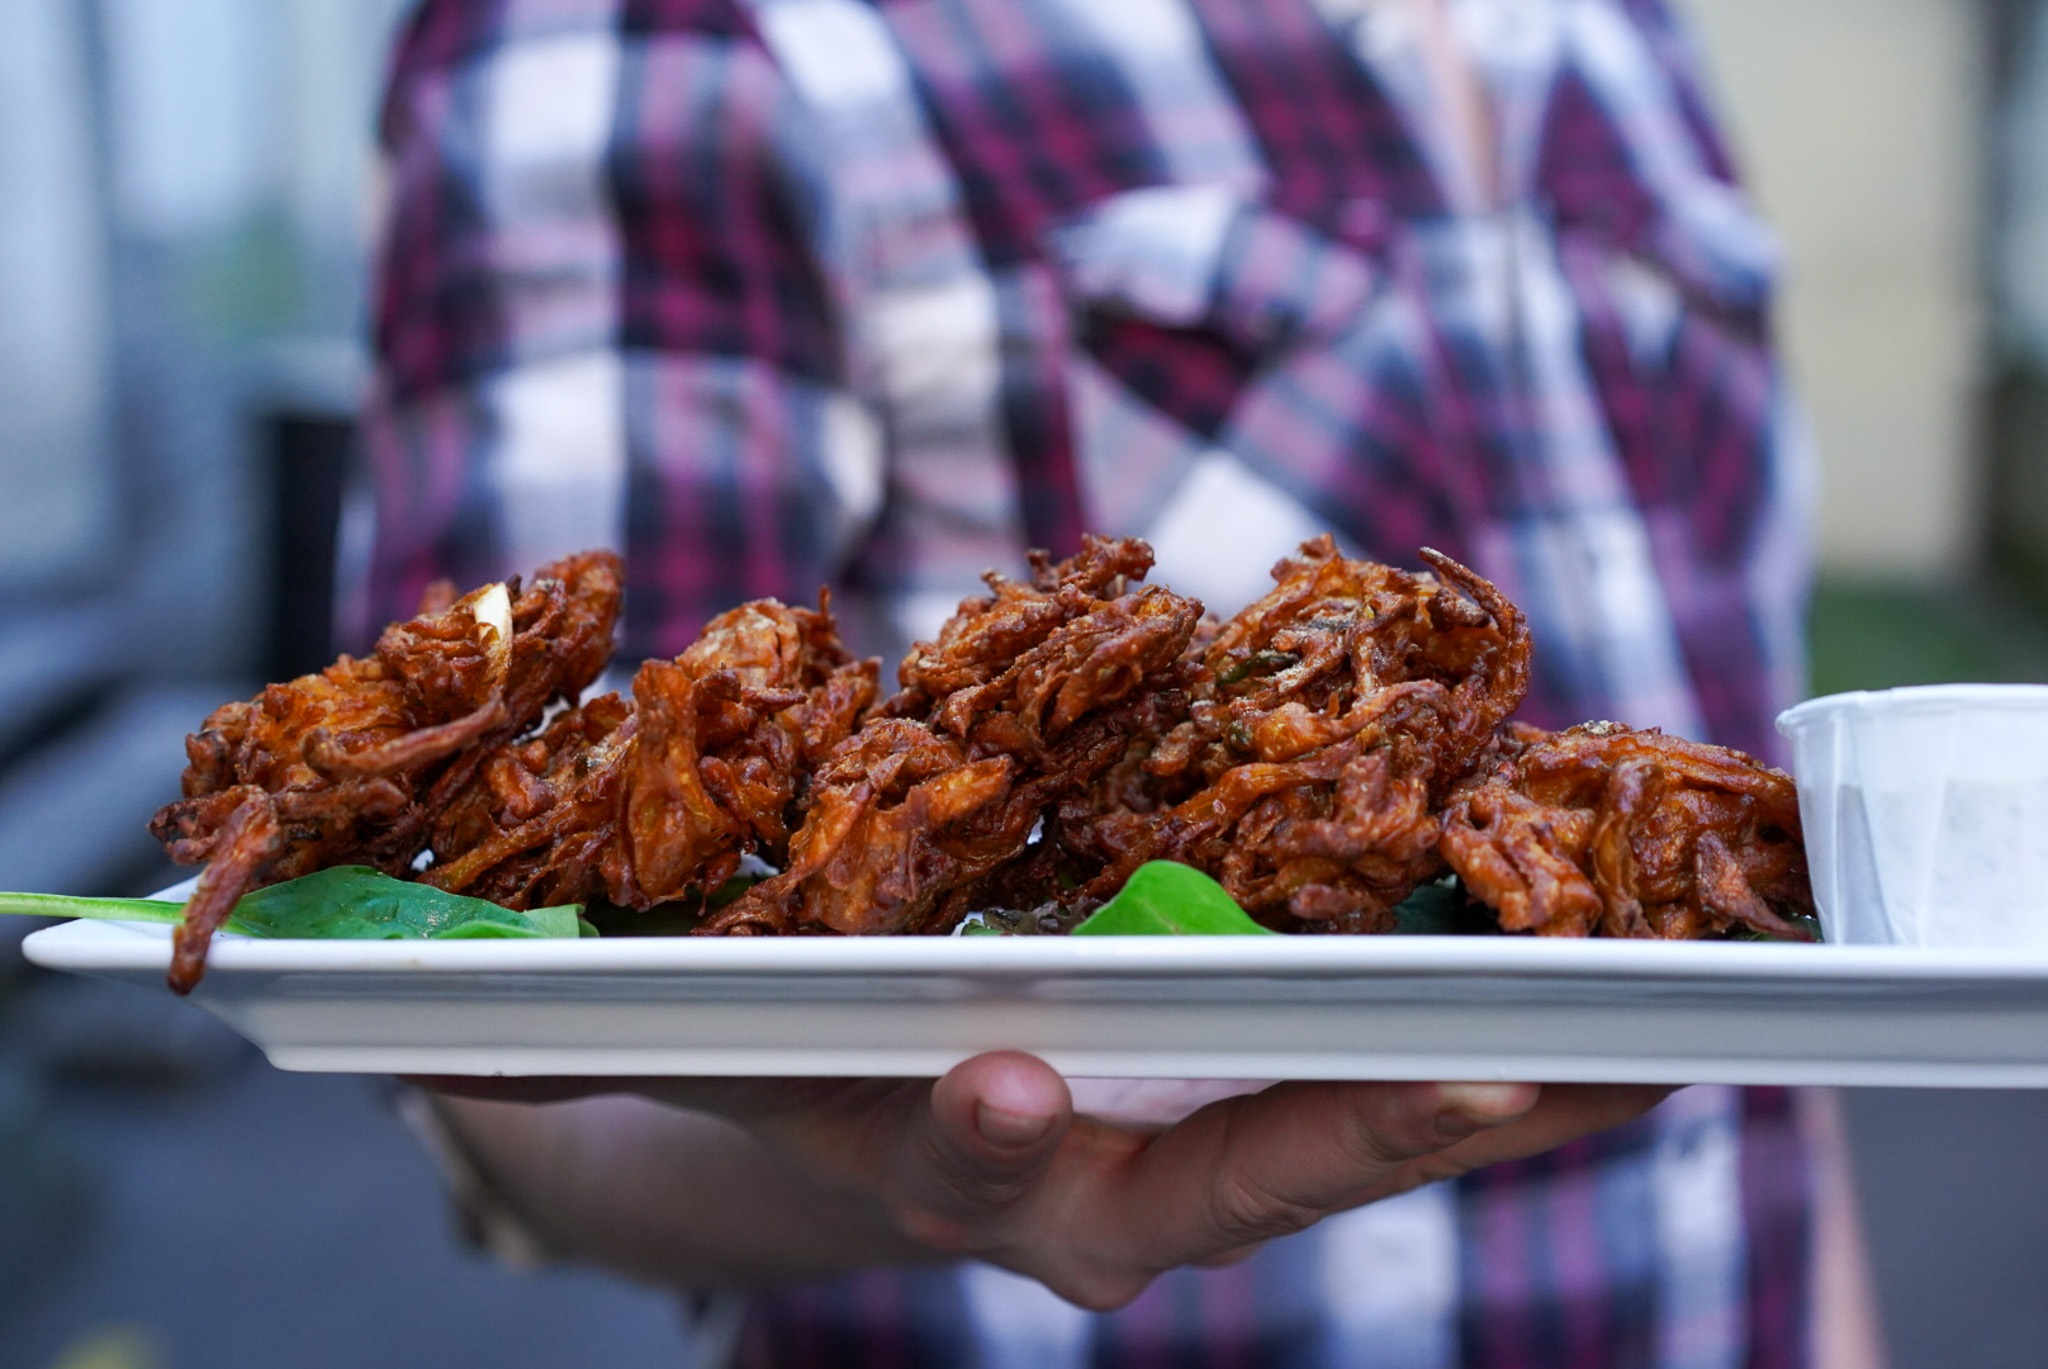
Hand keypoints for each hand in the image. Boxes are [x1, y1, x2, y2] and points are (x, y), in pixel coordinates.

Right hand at [427, 1058, 1670, 1309]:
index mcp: (959, 1171)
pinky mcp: (1282, 1063)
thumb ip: (577, 1053)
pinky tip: (1622, 961)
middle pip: (1243, 1173)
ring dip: (1509, 1082)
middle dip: (1365, 1134)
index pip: (979, 1168)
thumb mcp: (688, 1052)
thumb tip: (439, 1037)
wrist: (891, 1092)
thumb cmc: (789, 1065)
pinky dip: (1514, 1020)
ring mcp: (1215, 1126)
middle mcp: (1107, 1178)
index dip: (988, 1134)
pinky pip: (1412, 1052)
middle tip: (1492, 1080)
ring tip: (1660, 1021)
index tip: (1004, 1083)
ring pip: (1370, 1123)